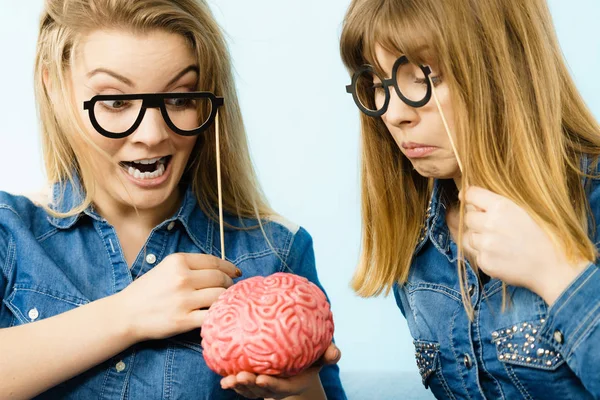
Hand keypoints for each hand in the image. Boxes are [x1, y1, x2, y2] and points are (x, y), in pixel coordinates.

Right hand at [116, 253, 240, 341]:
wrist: (125, 314)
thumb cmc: (146, 291)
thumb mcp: (165, 268)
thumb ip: (189, 266)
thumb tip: (219, 269)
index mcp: (178, 261)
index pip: (214, 262)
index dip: (229, 267)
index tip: (235, 273)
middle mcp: (182, 278)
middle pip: (220, 278)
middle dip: (230, 284)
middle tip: (231, 289)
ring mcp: (183, 299)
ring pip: (220, 296)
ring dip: (227, 299)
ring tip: (227, 302)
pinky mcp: (183, 320)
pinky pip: (212, 315)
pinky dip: (219, 315)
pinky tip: (219, 315)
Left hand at [220, 343, 341, 399]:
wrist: (299, 357)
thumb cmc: (313, 355)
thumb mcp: (323, 355)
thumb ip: (329, 355)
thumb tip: (335, 353)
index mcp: (293, 383)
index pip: (281, 388)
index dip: (271, 385)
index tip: (262, 379)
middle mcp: (277, 387)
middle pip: (261, 391)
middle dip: (250, 386)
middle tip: (240, 377)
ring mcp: (264, 385)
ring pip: (249, 390)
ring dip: (238, 386)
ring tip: (228, 380)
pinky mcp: (254, 379)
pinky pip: (241, 383)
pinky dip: (232, 382)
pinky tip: (223, 377)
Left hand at [461, 186, 588, 304]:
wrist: (554, 267)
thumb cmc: (543, 236)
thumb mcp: (526, 209)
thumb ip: (500, 203)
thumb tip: (470, 195)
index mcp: (502, 206)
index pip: (471, 194)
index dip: (469, 196)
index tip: (469, 199)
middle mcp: (490, 223)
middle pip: (468, 217)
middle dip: (477, 220)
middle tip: (493, 227)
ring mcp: (486, 244)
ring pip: (469, 236)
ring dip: (479, 238)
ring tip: (500, 243)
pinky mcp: (485, 262)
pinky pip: (475, 254)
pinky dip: (484, 254)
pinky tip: (501, 255)